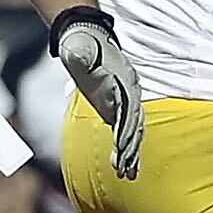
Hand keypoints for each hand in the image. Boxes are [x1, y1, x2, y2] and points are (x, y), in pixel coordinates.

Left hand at [54, 5, 144, 178]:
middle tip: (124, 170)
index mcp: (124, 80)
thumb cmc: (80, 44)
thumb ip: (80, 55)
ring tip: (128, 174)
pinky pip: (125, 130)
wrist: (84, 38)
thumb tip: (79, 57)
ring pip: (133, 131)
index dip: (126, 129)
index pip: (129, 109)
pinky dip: (127, 148)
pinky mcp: (117, 107)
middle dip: (130, 148)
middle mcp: (130, 93)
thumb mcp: (78, 48)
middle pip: (134, 125)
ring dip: (131, 153)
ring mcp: (125, 101)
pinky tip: (125, 164)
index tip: (122, 147)